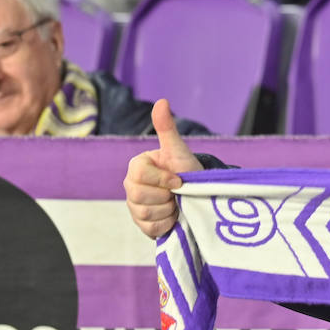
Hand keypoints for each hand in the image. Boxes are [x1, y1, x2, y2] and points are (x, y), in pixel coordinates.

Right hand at [124, 98, 201, 239]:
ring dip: (168, 210)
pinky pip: (149, 228)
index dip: (163, 180)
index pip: (140, 176)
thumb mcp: (179, 150)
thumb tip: (162, 101)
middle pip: (139, 197)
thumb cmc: (188, 169)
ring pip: (144, 213)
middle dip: (166, 196)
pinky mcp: (142, 224)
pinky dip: (166, 224)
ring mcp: (134, 206)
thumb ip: (167, 128)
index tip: (179, 180)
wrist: (199, 193)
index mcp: (136, 166)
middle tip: (178, 192)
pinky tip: (174, 216)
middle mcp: (130, 186)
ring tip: (177, 202)